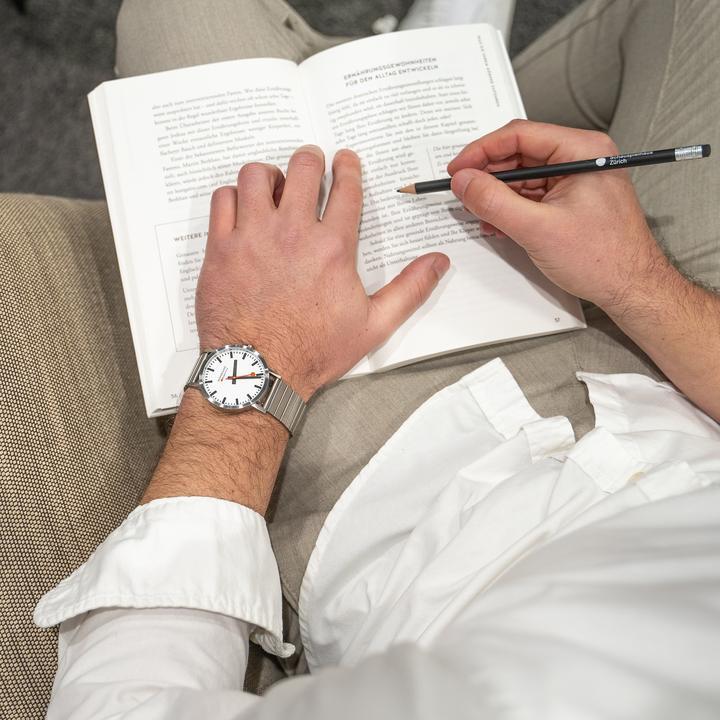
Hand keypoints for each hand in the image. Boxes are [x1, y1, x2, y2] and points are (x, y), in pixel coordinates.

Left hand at [196, 145, 448, 399]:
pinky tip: (242, 208)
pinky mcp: (221, 248)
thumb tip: (439, 263)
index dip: (347, 166)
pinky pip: (223, 199)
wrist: (259, 371)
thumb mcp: (373, 325)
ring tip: (274, 186)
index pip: (345, 187)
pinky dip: (233, 196)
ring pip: (257, 175)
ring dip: (269, 174)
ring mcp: (252, 236)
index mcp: (333, 246)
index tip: (344, 160)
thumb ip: (409, 289)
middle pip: (302, 167)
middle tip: (310, 164)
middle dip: (310, 158)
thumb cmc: (314, 350)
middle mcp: (293, 232)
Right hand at [447, 120, 667, 311]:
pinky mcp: (570, 200)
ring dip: (497, 194)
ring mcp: (575, 180)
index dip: (482, 151)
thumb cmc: (603, 259)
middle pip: (520, 154)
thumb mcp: (537, 228)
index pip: (520, 135)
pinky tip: (497, 223)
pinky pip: (532, 195)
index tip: (457, 168)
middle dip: (488, 175)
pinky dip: (510, 207)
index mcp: (582, 151)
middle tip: (462, 192)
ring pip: (523, 176)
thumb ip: (494, 201)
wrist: (630, 289)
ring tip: (479, 213)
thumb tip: (464, 181)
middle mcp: (580, 159)